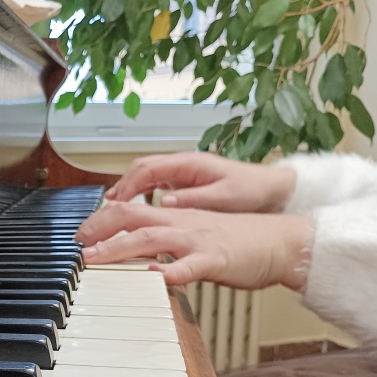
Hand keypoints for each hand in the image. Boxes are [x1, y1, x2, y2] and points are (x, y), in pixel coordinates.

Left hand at [74, 201, 313, 290]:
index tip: (82, 234)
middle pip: (131, 217)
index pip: (129, 210)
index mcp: (175, 217)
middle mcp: (181, 223)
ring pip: (150, 238)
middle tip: (78, 244)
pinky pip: (189, 265)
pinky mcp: (215, 259)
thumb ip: (166, 241)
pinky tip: (153, 276)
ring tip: (96, 258)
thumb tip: (138, 252)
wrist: (280, 242)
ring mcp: (196, 240)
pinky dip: (169, 271)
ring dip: (118, 248)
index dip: (101, 220)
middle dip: (99, 229)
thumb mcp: (194, 235)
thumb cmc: (237, 242)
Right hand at [105, 152, 295, 212]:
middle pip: (138, 171)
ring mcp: (181, 174)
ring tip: (109, 213)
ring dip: (125, 194)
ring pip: (143, 178)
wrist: (273, 189)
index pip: (146, 169)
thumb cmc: (252, 190)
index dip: (126, 186)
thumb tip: (163, 203)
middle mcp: (181, 165)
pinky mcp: (184, 184)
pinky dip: (138, 197)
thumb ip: (193, 200)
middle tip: (102, 210)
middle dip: (117, 189)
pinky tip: (132, 212)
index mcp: (188, 163)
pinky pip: (152, 186)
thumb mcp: (224, 198)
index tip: (113, 204)